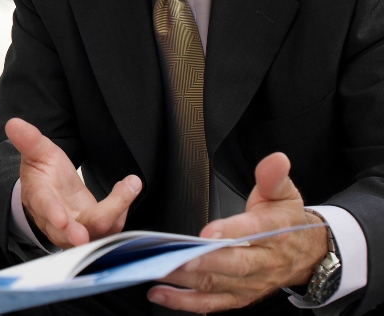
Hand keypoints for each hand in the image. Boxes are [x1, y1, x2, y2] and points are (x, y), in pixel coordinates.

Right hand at [8, 118, 141, 248]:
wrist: (52, 192)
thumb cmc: (43, 172)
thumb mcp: (38, 153)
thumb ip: (29, 140)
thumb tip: (13, 123)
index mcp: (39, 198)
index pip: (45, 207)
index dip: (53, 213)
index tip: (62, 220)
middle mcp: (57, 221)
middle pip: (71, 232)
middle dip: (79, 232)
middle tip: (90, 230)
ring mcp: (77, 229)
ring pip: (97, 231)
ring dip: (115, 211)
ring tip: (129, 186)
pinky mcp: (95, 230)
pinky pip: (112, 225)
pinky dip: (123, 207)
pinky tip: (129, 186)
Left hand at [150, 152, 328, 312]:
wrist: (305, 254)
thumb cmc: (286, 221)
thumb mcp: (284, 194)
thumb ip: (273, 177)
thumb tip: (276, 160)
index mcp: (274, 232)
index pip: (253, 231)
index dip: (231, 231)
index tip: (208, 232)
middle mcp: (263, 262)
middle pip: (233, 264)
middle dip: (202, 261)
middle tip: (175, 256)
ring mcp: (250, 283)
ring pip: (216, 284)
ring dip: (184, 280)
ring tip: (155, 269)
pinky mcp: (239, 296)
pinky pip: (210, 303)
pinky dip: (184, 301)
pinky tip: (159, 293)